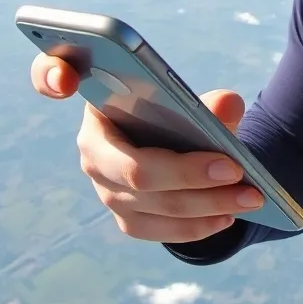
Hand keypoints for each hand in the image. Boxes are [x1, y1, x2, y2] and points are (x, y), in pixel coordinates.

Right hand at [30, 54, 263, 243]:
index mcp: (102, 104)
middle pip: (134, 168)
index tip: (66, 77)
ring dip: (207, 203)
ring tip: (250, 197)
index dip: (52, 74)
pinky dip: (195, 226)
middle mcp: (93, 149)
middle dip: (188, 173)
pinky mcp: (125, 218)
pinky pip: (156, 229)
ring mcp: (105, 189)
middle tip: (235, 169)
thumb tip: (228, 103)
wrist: (185, 158)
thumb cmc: (184, 121)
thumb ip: (211, 104)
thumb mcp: (198, 107)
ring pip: (152, 203)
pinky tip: (227, 218)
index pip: (53, 75)